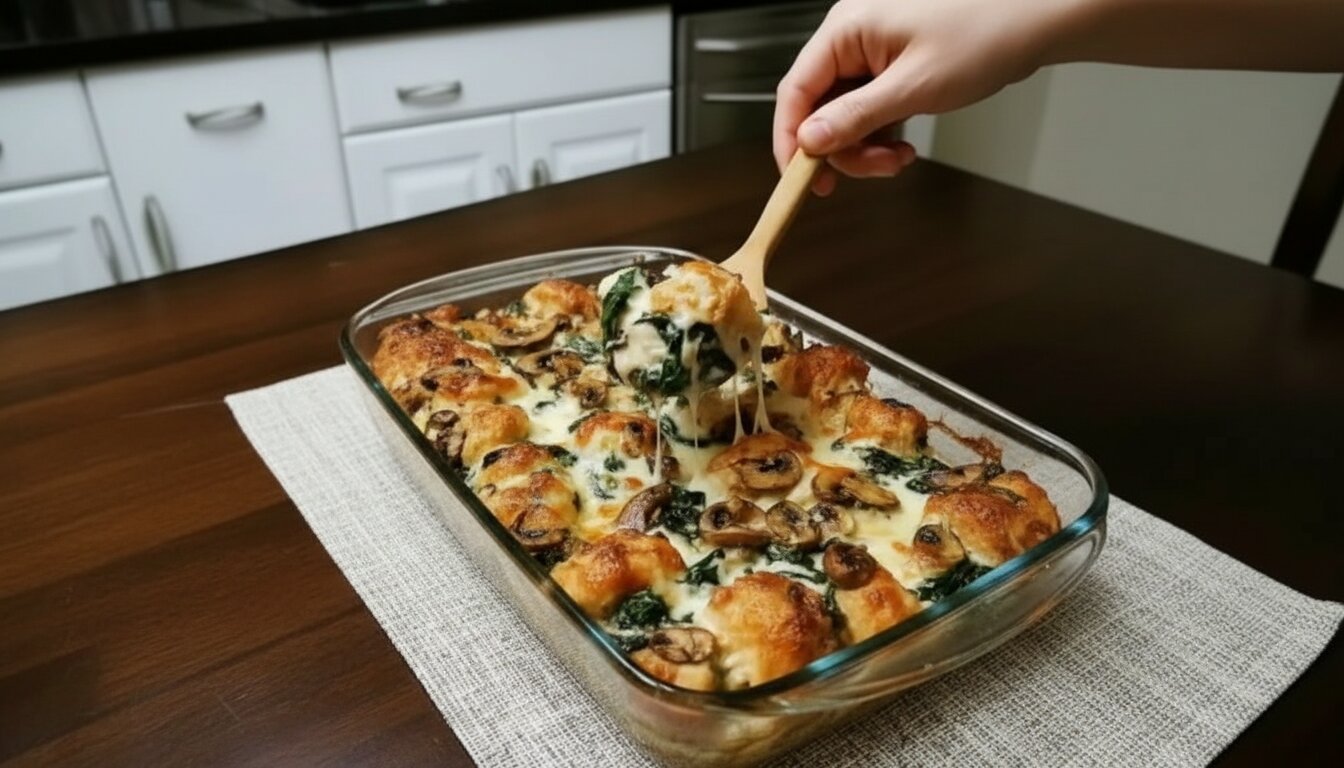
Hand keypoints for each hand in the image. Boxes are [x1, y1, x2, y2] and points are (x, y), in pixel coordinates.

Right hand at [774, 0, 1059, 194]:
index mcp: (846, 30)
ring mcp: (872, 53)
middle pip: (818, 108)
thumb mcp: (914, 87)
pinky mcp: (892, 67)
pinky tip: (903, 145)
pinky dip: (880, 134)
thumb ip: (855, 117)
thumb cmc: (985, 34)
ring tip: (899, 158)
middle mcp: (852, 38)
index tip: (802, 178)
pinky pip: (868, 110)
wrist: (1037, 19)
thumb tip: (810, 142)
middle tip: (876, 170)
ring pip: (844, 115)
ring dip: (865, 146)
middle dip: (843, 149)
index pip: (795, 91)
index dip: (791, 140)